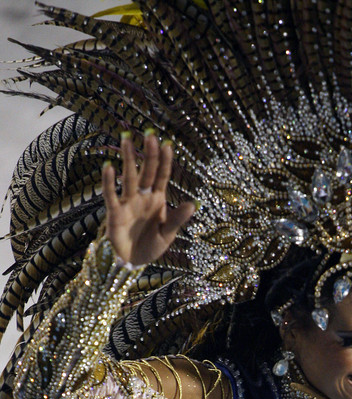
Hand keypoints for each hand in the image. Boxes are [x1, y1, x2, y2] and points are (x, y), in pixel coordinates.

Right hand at [102, 131, 195, 265]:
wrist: (133, 262)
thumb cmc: (151, 245)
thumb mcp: (167, 234)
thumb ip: (177, 219)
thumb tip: (193, 204)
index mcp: (157, 199)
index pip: (162, 176)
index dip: (164, 161)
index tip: (167, 144)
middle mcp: (142, 196)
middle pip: (146, 172)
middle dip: (148, 154)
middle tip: (149, 135)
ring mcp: (128, 203)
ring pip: (129, 178)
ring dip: (128, 159)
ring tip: (126, 140)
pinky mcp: (115, 213)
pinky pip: (112, 195)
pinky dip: (109, 182)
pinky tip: (108, 167)